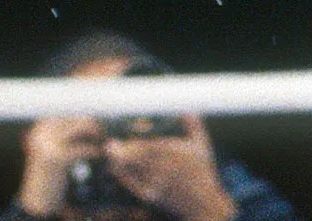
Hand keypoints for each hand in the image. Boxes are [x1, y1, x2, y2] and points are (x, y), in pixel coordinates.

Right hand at [16, 114, 101, 217]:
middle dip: (94, 125)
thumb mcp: (53, 149)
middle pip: (77, 119)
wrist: (37, 199)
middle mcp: (43, 131)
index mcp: (41, 126)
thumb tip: (90, 118)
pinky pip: (84, 148)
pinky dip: (95, 151)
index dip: (86, 119)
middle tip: (103, 134)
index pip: (71, 114)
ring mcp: (49, 143)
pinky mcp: (58, 157)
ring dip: (97, 134)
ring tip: (103, 142)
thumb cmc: (50, 174)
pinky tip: (100, 154)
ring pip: (82, 128)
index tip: (98, 125)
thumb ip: (66, 134)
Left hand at [106, 123, 236, 220]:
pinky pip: (134, 186)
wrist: (202, 203)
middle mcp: (166, 170)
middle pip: (139, 160)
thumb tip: (188, 109)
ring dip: (119, 163)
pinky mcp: (153, 197)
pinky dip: (123, 177)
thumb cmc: (202, 172)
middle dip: (122, 152)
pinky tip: (115, 169)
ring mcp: (158, 185)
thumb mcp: (202, 146)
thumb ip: (193, 126)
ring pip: (134, 172)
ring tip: (109, 153)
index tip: (125, 138)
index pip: (152, 149)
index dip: (136, 144)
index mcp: (177, 155)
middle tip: (109, 145)